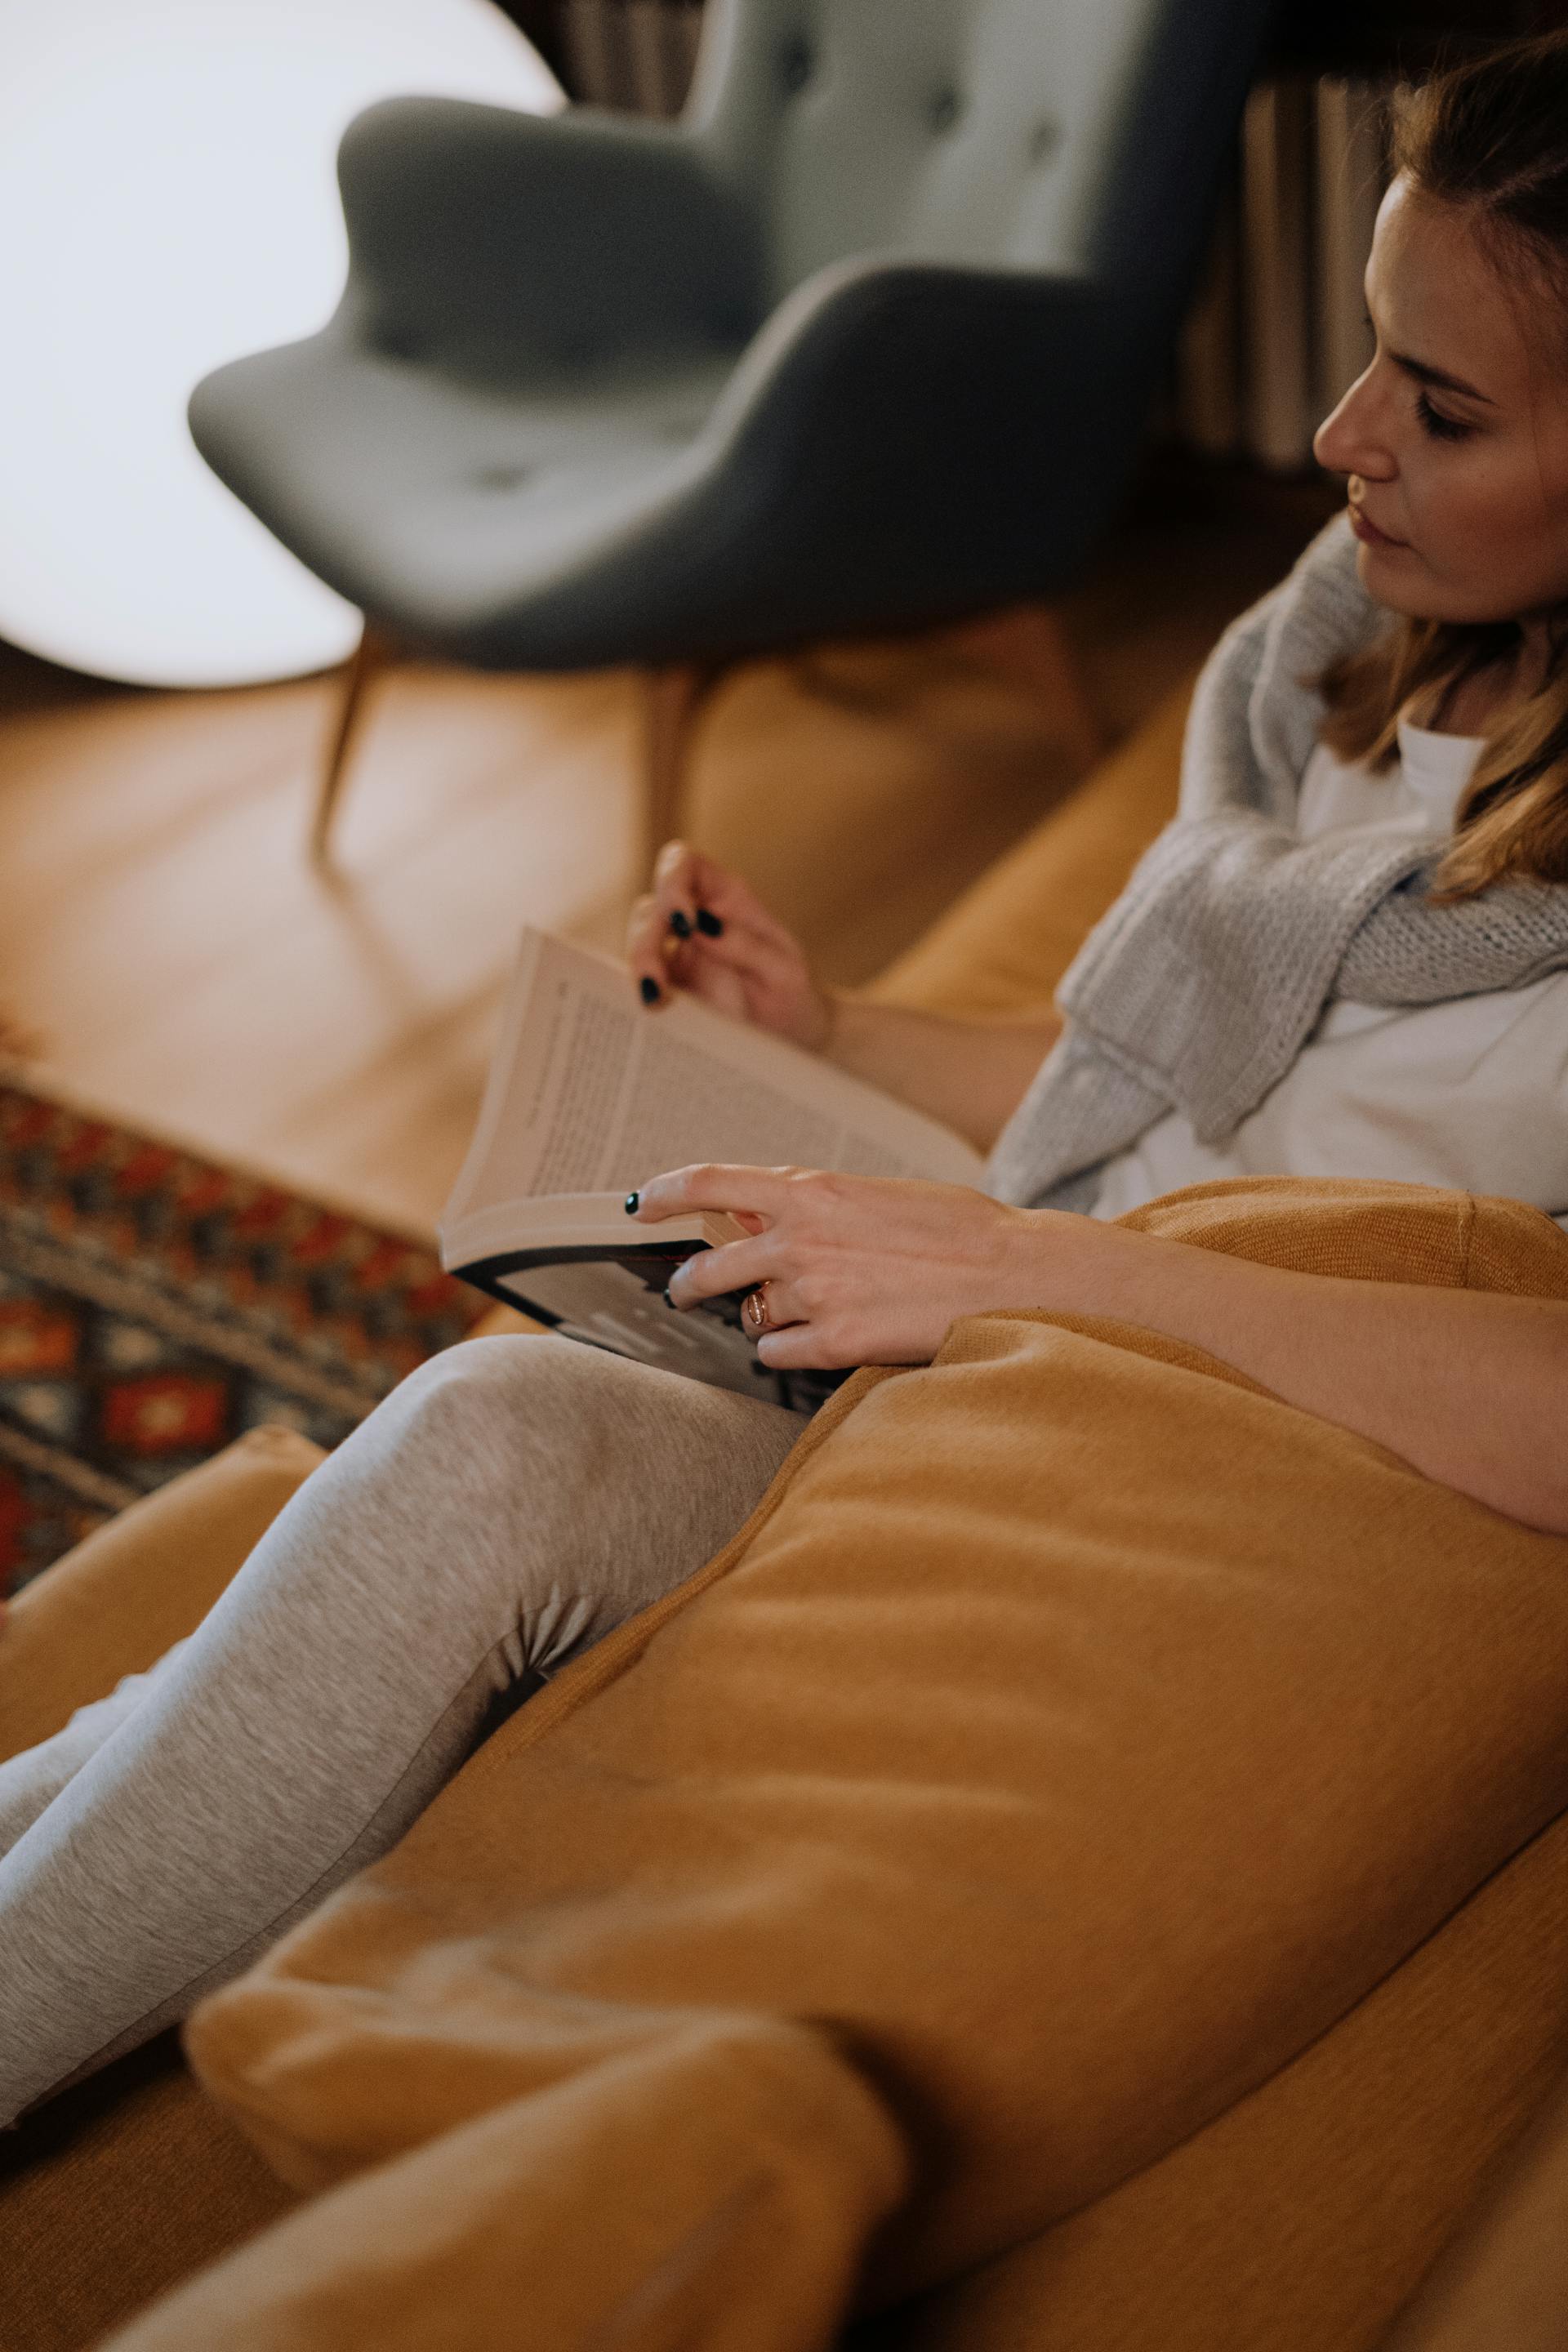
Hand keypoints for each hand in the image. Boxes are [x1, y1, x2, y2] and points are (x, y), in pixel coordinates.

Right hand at [625, 841, 831, 1049]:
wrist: (792, 1037)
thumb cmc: (793, 995)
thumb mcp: (785, 972)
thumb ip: (747, 946)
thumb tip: (702, 926)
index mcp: (726, 898)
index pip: (684, 864)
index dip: (672, 882)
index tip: (684, 922)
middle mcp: (695, 919)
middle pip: (652, 909)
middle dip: (646, 941)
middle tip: (657, 980)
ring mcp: (677, 953)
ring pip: (639, 943)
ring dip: (640, 969)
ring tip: (655, 1001)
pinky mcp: (670, 986)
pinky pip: (641, 980)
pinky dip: (639, 992)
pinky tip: (653, 1012)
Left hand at [630, 1161, 1046, 1368]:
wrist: (1011, 1273)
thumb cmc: (958, 1228)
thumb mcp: (877, 1194)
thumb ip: (817, 1204)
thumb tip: (764, 1213)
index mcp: (810, 1191)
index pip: (710, 1184)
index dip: (664, 1194)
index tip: (642, 1204)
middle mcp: (799, 1241)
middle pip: (710, 1267)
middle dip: (690, 1283)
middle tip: (686, 1290)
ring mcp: (813, 1294)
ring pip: (750, 1315)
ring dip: (761, 1317)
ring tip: (800, 1313)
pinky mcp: (834, 1343)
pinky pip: (775, 1353)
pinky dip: (784, 1350)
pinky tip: (812, 1342)